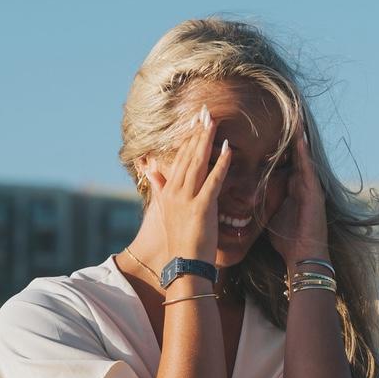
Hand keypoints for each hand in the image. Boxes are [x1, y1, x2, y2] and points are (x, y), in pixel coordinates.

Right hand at [145, 104, 233, 262]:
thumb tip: (151, 172)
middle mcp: (175, 191)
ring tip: (213, 122)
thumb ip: (159, 190)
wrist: (183, 265)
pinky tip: (227, 149)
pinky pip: (213, 181)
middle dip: (196, 133)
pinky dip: (220, 163)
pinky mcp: (201, 208)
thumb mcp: (165, 212)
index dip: (187, 139)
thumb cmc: (179, 242)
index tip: (194, 122)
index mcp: (168, 192)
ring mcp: (187, 199)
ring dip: (206, 140)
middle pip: (187, 156)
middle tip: (205, 112)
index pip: (178, 159)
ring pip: (197, 163)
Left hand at [267, 124, 328, 264]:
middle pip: (296, 155)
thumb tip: (244, 200)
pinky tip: (300, 138)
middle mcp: (303, 185)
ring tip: (296, 117)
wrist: (303, 257)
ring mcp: (310, 188)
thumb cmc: (287, 241)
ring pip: (303, 157)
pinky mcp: (314, 194)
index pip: (284, 161)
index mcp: (292, 189)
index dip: (278, 145)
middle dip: (292, 135)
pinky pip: (308, 169)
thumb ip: (262, 204)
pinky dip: (304, 153)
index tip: (270, 128)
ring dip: (300, 138)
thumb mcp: (271, 216)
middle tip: (289, 112)